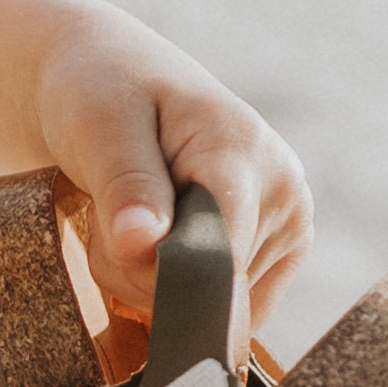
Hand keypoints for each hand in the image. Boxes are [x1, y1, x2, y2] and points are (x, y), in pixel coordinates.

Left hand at [32, 14, 311, 331]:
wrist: (113, 78)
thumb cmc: (99, 93)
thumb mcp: (96, 127)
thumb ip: (125, 187)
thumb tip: (143, 246)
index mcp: (242, 152)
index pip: (213, 262)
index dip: (150, 276)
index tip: (106, 244)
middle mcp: (283, 188)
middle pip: (209, 291)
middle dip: (141, 275)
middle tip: (110, 218)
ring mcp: (290, 220)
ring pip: (218, 306)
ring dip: (153, 282)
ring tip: (135, 220)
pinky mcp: (282, 247)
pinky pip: (231, 309)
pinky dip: (181, 291)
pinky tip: (162, 241)